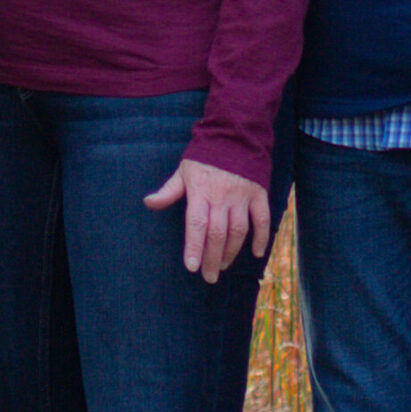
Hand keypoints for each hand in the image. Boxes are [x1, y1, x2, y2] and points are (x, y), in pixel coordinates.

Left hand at [144, 157, 270, 281]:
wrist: (234, 135)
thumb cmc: (205, 156)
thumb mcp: (183, 171)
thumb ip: (168, 191)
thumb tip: (148, 203)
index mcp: (200, 191)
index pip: (196, 224)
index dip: (194, 246)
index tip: (192, 267)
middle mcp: (222, 195)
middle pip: (217, 233)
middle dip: (212, 258)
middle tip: (208, 276)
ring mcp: (242, 195)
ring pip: (238, 230)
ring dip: (231, 251)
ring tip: (223, 265)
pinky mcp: (259, 194)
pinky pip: (262, 219)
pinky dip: (261, 237)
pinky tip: (257, 253)